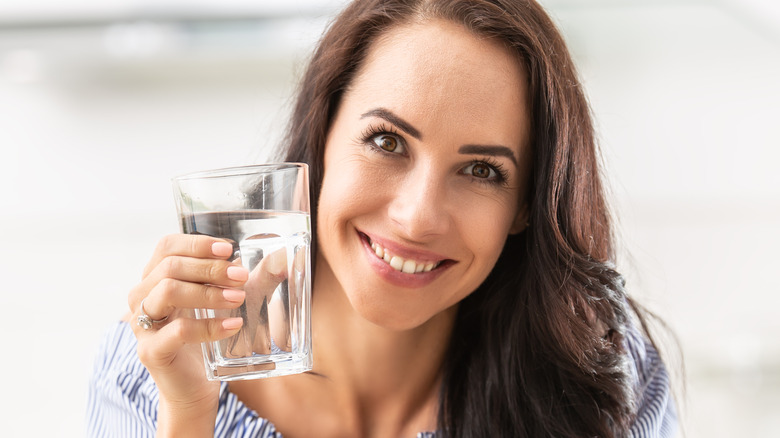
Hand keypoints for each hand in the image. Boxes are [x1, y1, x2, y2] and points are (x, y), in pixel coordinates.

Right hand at [127, 234, 247, 430]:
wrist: (192, 389)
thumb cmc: (206, 340)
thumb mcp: (223, 304)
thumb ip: (243, 281)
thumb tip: (280, 260)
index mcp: (154, 279)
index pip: (167, 247)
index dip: (197, 243)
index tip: (228, 249)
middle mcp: (142, 298)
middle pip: (170, 266)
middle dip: (210, 268)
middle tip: (241, 276)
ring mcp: (143, 325)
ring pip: (168, 291)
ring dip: (208, 291)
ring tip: (239, 298)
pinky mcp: (151, 351)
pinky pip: (178, 330)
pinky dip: (209, 325)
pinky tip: (234, 325)